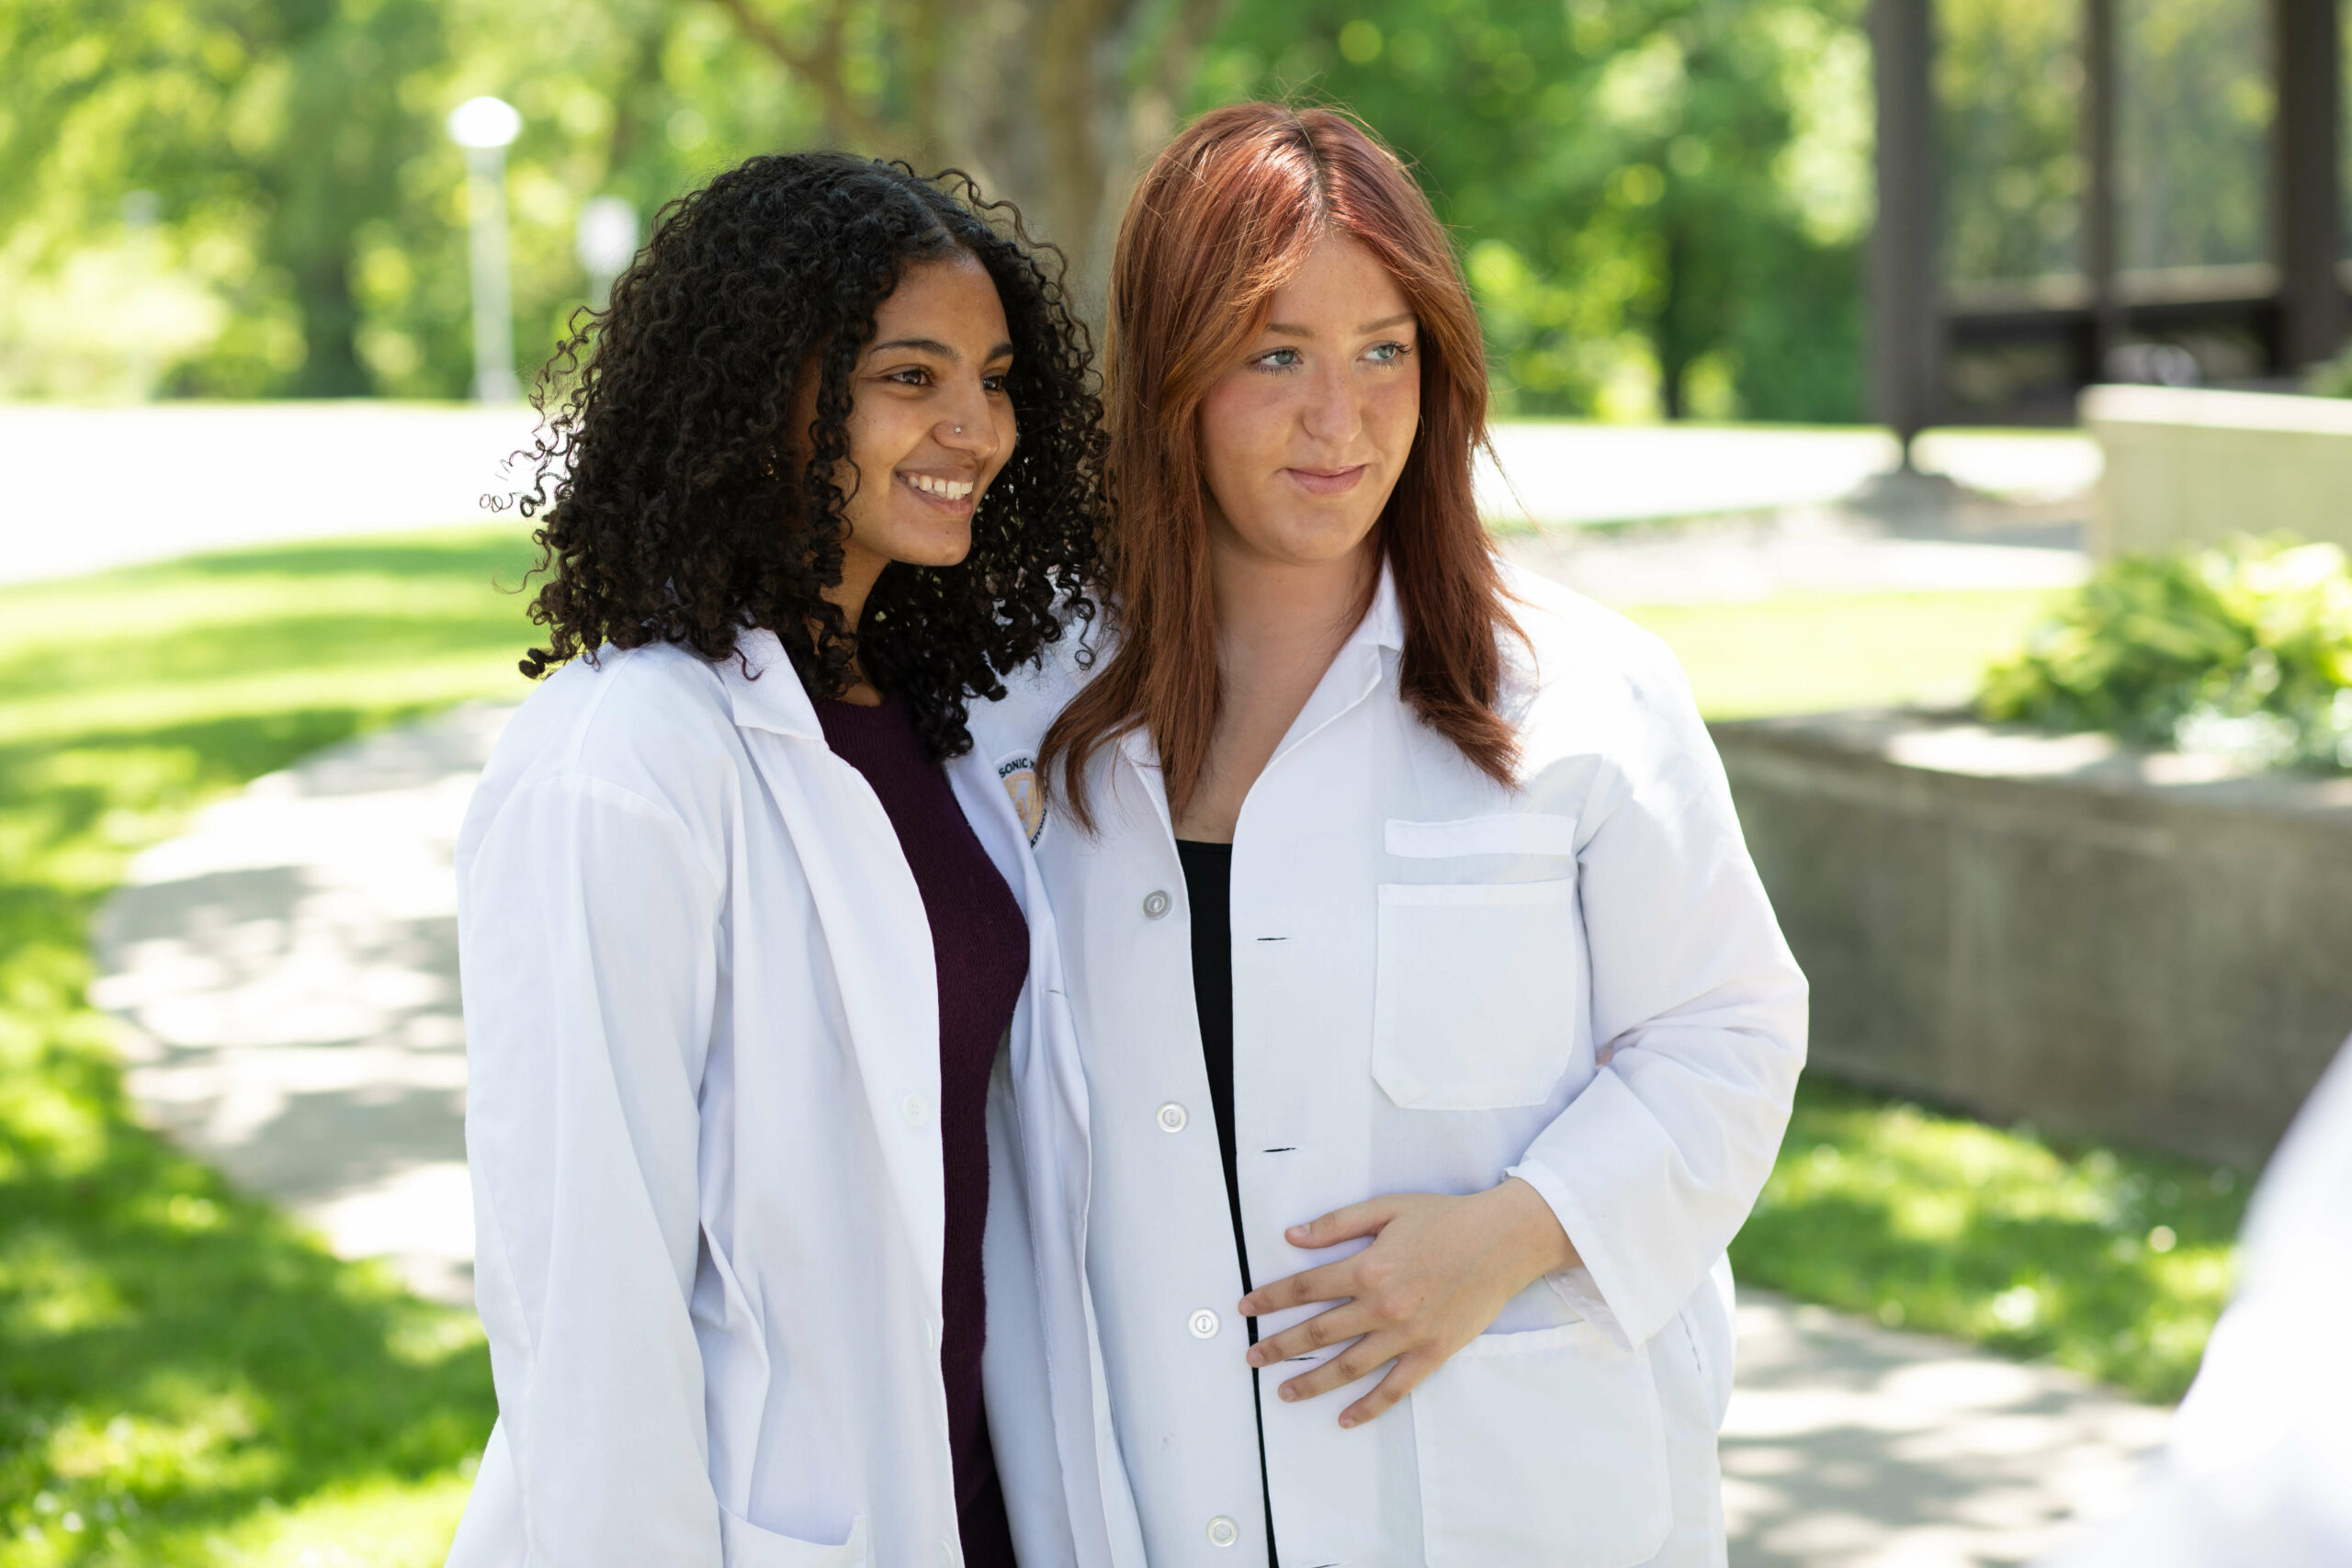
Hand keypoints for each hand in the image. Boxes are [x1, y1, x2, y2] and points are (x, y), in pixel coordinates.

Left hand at [1237, 1177, 1578, 1426]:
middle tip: (1252, 1357)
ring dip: (1311, 1382)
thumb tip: (1294, 1236)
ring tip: (1283, 1391)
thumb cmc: (1447, 1219)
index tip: (1247, 1308)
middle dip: (1279, 1345)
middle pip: (1318, 1332)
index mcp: (1368, 1267)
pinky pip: (1394, 1388)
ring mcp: (1407, 1335)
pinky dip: (1368, 1407)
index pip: (1305, 1288)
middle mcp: (1382, 1306)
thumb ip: (1338, 1224)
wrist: (1504, 1241)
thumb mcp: (1388, 1209)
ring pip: (1348, 1367)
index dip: (1271, 1299)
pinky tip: (1344, 1418)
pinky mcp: (1432, 1353)